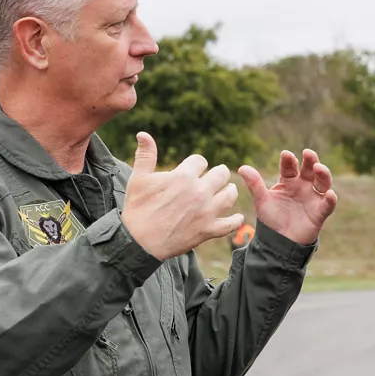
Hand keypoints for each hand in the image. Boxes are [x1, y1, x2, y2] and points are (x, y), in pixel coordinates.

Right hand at [121, 133, 243, 260]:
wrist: (139, 242)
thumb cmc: (137, 209)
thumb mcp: (138, 179)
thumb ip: (145, 155)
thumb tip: (143, 133)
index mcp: (183, 176)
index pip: (200, 161)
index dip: (197, 163)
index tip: (194, 168)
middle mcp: (199, 191)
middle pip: (221, 174)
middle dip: (218, 173)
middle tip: (218, 176)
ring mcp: (206, 212)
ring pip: (230, 195)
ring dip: (230, 191)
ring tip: (228, 190)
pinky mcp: (208, 230)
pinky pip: (230, 224)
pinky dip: (236, 220)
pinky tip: (237, 217)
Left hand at [237, 149, 337, 244]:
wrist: (279, 242)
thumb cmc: (271, 219)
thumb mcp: (262, 201)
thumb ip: (254, 184)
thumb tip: (242, 167)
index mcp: (289, 181)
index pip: (290, 167)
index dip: (289, 160)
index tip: (286, 155)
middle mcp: (303, 186)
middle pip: (310, 170)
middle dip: (310, 160)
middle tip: (308, 153)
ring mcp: (313, 198)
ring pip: (323, 182)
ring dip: (323, 174)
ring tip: (319, 168)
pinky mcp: (320, 212)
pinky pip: (328, 204)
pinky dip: (331, 199)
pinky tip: (330, 194)